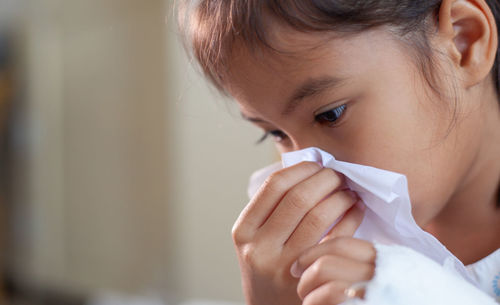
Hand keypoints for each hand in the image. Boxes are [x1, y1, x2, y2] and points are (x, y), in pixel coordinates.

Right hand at [232, 162, 364, 304]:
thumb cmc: (268, 267)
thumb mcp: (256, 238)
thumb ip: (273, 209)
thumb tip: (309, 168)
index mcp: (244, 230)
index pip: (275, 185)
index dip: (301, 168)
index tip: (317, 164)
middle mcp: (260, 248)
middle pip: (299, 197)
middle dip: (324, 178)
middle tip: (337, 175)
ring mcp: (285, 265)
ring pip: (319, 216)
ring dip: (340, 196)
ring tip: (348, 191)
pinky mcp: (310, 277)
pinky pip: (337, 238)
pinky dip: (351, 217)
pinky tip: (355, 209)